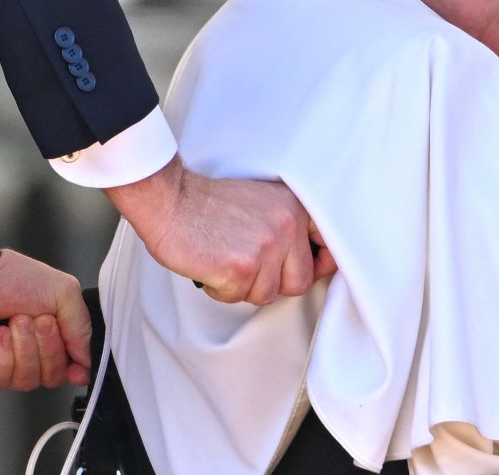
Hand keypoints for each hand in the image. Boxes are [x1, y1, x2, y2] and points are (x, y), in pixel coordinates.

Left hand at [0, 249, 91, 390]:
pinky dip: (3, 354)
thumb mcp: (64, 293)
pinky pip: (2, 379)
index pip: (72, 366)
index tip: (77, 369)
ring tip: (14, 322)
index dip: (77, 371)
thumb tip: (88, 363)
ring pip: (29, 380)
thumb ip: (82, 329)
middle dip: (49, 348)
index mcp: (54, 334)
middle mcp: (32, 352)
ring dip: (26, 348)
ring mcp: (7, 364)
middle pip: (54, 376)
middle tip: (39, 320)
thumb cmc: (15, 279)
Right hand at [105, 155, 336, 304]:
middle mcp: (285, 225)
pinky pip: (238, 297)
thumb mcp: (262, 202)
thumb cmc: (207, 204)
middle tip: (249, 266)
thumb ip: (287, 226)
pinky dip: (221, 289)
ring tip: (224, 259)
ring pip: (267, 294)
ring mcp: (265, 248)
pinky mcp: (240, 268)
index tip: (313, 268)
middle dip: (273, 282)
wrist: (170, 200)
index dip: (321, 263)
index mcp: (293, 207)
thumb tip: (310, 260)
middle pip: (299, 282)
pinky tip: (211, 265)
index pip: (328, 245)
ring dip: (243, 286)